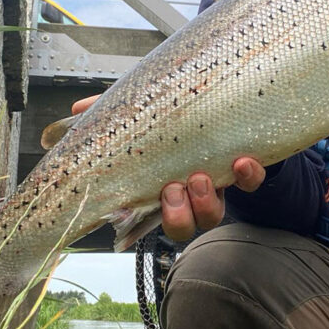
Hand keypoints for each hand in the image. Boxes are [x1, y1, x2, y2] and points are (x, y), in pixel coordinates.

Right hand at [69, 95, 266, 240]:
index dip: (135, 226)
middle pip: (182, 227)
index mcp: (159, 184)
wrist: (229, 101)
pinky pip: (251, 184)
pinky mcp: (245, 169)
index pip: (145, 218)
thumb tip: (77, 110)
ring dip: (204, 202)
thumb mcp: (142, 110)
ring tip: (200, 178)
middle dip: (176, 215)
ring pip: (211, 215)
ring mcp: (216, 184)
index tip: (128, 211)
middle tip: (172, 189)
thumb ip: (113, 112)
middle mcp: (188, 193)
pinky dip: (248, 176)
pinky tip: (242, 161)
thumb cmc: (177, 112)